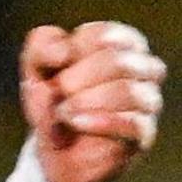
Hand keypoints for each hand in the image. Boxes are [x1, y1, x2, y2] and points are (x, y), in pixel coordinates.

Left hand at [20, 21, 162, 181]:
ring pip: (128, 92)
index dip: (71, 51)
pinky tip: (76, 122)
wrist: (55, 147)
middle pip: (118, 61)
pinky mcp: (143, 133)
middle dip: (76, 78)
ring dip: (85, 101)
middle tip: (58, 91)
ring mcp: (147, 102)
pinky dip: (99, 122)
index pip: (102, 35)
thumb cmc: (51, 98)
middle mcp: (142, 69)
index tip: (54, 66)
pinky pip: (133, 124)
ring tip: (63, 111)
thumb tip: (64, 53)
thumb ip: (41, 48)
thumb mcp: (34, 67)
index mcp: (119, 43)